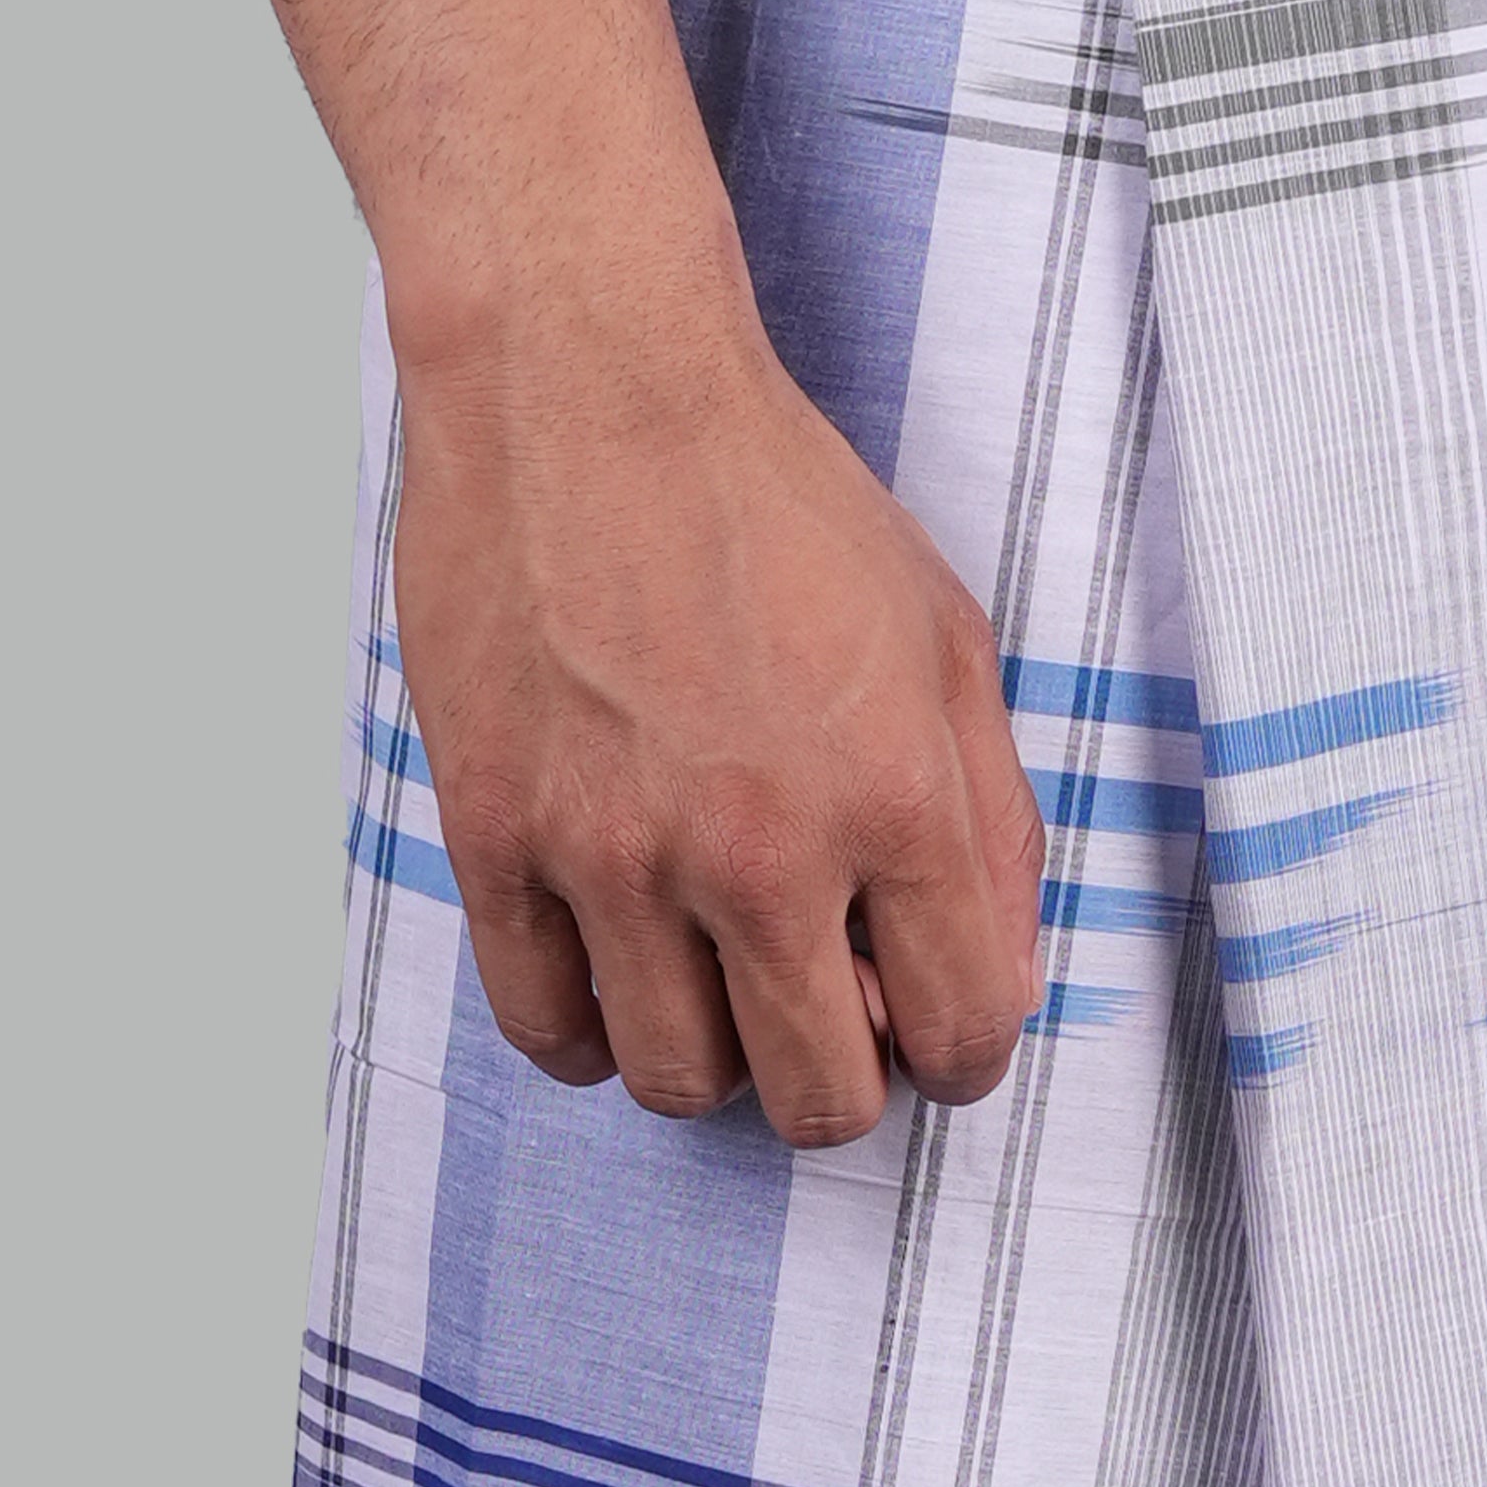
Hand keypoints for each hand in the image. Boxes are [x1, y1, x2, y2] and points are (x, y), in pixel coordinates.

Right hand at [388, 297, 1046, 1141]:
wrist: (585, 387)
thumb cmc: (772, 500)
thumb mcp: (946, 640)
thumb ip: (990, 824)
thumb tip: (989, 978)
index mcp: (893, 799)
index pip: (961, 1037)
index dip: (958, 1052)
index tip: (929, 1021)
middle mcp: (756, 848)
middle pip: (819, 1100)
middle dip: (844, 1078)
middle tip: (826, 1010)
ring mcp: (614, 854)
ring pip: (679, 1084)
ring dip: (715, 1057)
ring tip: (715, 977)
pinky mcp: (495, 839)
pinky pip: (545, 1027)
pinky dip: (592, 1033)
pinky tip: (619, 974)